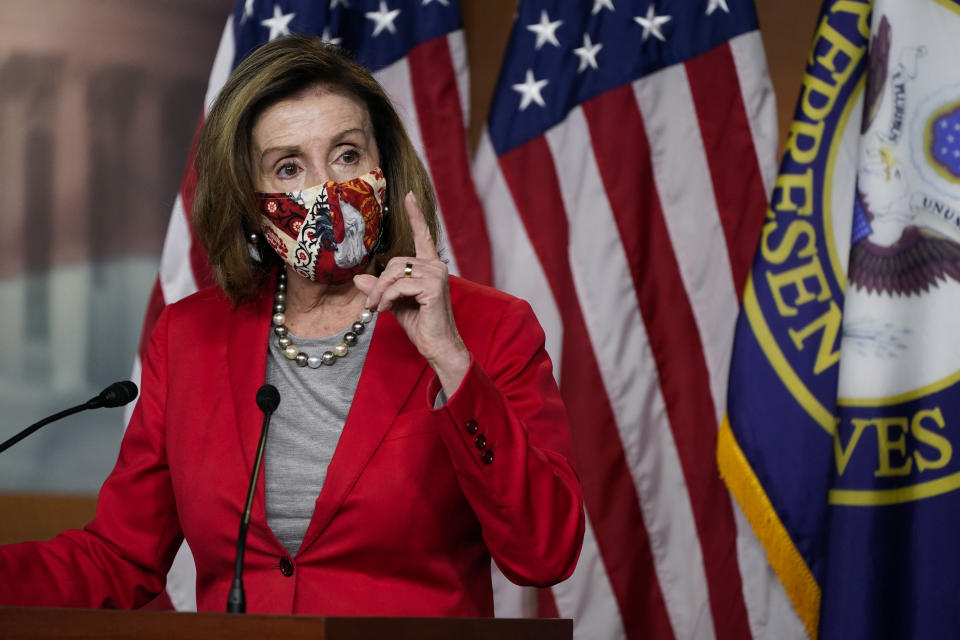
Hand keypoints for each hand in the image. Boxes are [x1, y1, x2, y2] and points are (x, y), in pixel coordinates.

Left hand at [354, 192, 469, 393]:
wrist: (437, 346)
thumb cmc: (421, 325)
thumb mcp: (394, 303)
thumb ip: (380, 288)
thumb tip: (358, 277)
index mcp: (430, 266)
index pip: (422, 236)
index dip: (415, 216)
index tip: (407, 196)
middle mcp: (436, 266)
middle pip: (395, 262)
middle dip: (379, 283)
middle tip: (370, 303)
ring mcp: (437, 274)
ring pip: (395, 273)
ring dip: (380, 292)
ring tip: (376, 308)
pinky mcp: (433, 286)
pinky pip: (399, 285)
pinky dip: (387, 298)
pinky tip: (384, 310)